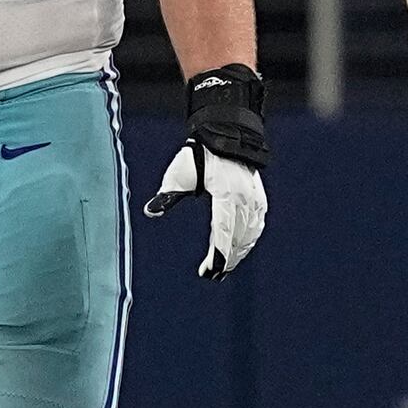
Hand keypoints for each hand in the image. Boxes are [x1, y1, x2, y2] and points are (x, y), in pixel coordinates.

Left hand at [142, 64, 271, 279]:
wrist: (226, 132)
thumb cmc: (198, 152)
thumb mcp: (178, 172)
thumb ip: (167, 195)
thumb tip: (149, 211)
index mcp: (226, 194)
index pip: (223, 232)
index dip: (218, 255)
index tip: (210, 271)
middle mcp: (244, 199)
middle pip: (238, 238)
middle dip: (228, 259)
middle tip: (214, 275)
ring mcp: (254, 199)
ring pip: (250, 234)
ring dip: (239, 252)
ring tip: (226, 267)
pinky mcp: (258, 197)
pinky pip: (256, 225)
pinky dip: (249, 239)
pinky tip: (241, 248)